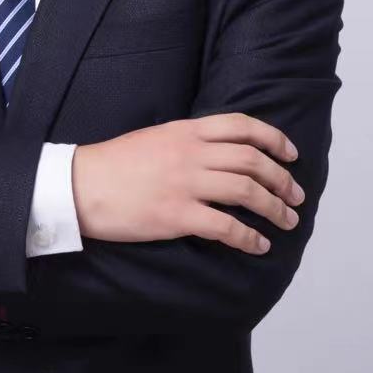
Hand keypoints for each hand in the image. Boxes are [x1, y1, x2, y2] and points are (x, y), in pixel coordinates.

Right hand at [70, 114, 303, 252]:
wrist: (76, 185)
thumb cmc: (112, 165)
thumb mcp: (155, 138)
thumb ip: (188, 141)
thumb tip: (218, 154)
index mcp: (186, 131)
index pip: (243, 126)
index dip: (274, 140)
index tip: (290, 155)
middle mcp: (191, 154)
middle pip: (253, 161)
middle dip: (282, 179)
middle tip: (296, 196)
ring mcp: (186, 184)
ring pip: (247, 192)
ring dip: (274, 208)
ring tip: (287, 221)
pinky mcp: (177, 216)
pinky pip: (226, 227)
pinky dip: (249, 237)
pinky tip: (259, 246)